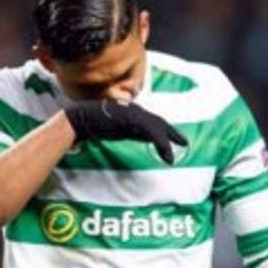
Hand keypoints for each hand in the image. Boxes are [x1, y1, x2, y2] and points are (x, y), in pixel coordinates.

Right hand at [66, 99, 186, 163]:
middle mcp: (136, 111)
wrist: (83, 119)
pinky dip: (161, 143)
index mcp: (133, 114)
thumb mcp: (118, 130)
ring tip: (173, 156)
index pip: (153, 122)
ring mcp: (135, 113)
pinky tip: (166, 154)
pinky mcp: (133, 119)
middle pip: (159, 122)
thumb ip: (131, 132)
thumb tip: (144, 139)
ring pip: (157, 127)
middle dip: (172, 133)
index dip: (165, 130)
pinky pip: (152, 131)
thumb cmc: (95, 124)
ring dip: (168, 140)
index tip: (175, 139)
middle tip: (184, 143)